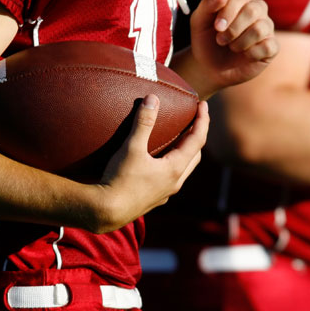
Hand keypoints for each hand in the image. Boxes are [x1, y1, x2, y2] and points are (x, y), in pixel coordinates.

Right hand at [95, 94, 208, 232]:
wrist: (106, 212)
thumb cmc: (119, 179)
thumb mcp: (131, 147)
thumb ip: (143, 122)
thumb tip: (153, 98)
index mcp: (175, 168)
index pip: (197, 140)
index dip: (202, 121)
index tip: (203, 105)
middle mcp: (175, 182)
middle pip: (195, 156)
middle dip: (197, 136)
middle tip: (193, 121)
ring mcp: (165, 193)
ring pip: (183, 170)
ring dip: (185, 152)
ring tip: (178, 138)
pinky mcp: (154, 199)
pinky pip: (170, 179)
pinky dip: (171, 165)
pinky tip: (158, 162)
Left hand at [188, 0, 278, 96]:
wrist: (210, 68)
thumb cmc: (206, 40)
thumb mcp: (199, 22)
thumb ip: (207, 5)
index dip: (228, 10)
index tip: (217, 27)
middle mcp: (257, 10)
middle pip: (253, 10)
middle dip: (233, 29)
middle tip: (220, 40)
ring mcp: (266, 27)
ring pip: (260, 29)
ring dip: (239, 43)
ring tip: (231, 47)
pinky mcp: (272, 47)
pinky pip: (268, 46)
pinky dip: (251, 54)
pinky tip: (244, 55)